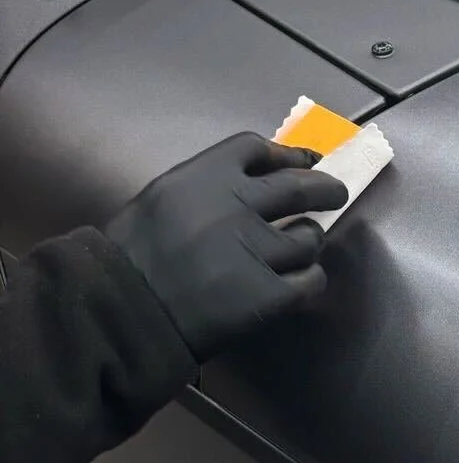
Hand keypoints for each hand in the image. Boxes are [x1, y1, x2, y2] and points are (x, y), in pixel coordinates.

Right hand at [103, 133, 348, 363]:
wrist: (120, 315)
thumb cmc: (131, 259)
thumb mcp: (160, 201)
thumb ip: (204, 186)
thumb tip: (256, 179)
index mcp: (202, 177)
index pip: (256, 148)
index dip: (287, 154)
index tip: (304, 160)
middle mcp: (235, 207)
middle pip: (301, 186)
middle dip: (326, 188)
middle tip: (335, 193)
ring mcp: (256, 251)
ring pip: (309, 237)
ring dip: (308, 241)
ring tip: (297, 250)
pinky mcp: (269, 293)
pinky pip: (311, 280)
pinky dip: (310, 279)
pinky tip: (298, 282)